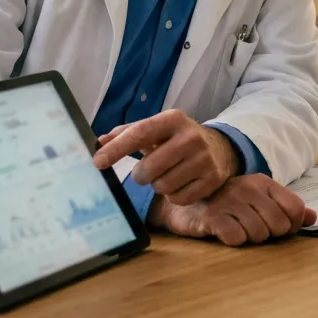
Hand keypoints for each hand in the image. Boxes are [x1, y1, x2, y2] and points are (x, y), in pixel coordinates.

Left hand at [93, 110, 238, 204]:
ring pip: (162, 186)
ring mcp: (204, 159)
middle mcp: (191, 137)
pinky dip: (174, 195)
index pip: (139, 133)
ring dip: (159, 184)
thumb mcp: (157, 129)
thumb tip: (100, 142)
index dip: (116, 149)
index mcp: (173, 119)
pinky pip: (178, 198)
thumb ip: (128, 133)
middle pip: (148, 168)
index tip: (97, 162)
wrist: (220, 149)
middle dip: (141, 174)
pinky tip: (182, 182)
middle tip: (147, 170)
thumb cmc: (177, 139)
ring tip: (169, 173)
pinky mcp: (212, 180)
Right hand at [148, 174, 315, 245]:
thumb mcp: (258, 200)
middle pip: (279, 225)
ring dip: (249, 238)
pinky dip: (233, 241)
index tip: (279, 228)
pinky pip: (236, 238)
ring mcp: (230, 201)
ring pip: (258, 234)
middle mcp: (248, 188)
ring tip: (237, 228)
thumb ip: (286, 207)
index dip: (291, 225)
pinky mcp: (212, 216)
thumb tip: (312, 217)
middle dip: (269, 234)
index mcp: (263, 182)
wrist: (184, 202)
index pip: (295, 208)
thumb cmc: (226, 203)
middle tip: (253, 228)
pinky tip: (224, 232)